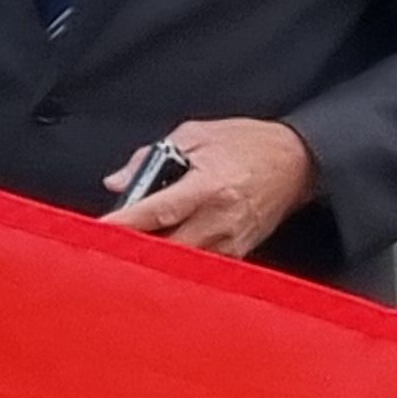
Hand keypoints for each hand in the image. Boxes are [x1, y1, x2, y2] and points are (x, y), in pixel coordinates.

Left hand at [103, 117, 317, 258]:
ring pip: (180, 261)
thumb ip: (152, 156)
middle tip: (108, 241)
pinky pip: (199, 264)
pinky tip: (162, 251)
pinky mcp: (237, 254)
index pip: (157, 210)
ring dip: (154, 256)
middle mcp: (219, 218)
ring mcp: (230, 241)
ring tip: (131, 246)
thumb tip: (118, 181)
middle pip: (165, 246)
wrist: (297, 162)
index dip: (125, 221)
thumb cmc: (248, 144)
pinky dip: (177, 259)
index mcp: (208, 185)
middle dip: (134, 246)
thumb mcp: (196, 133)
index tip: (99, 229)